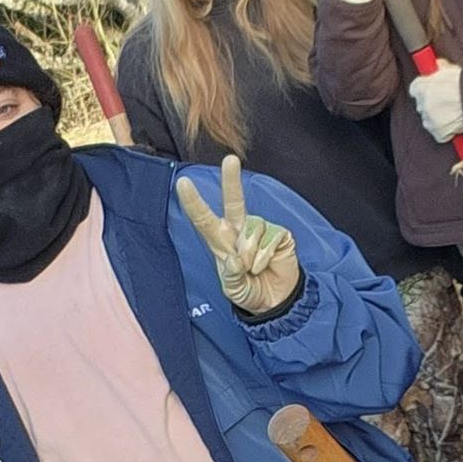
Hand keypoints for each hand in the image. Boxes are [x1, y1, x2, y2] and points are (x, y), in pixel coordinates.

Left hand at [176, 155, 300, 314]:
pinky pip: (270, 239)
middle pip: (234, 201)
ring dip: (251, 254)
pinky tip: (267, 266)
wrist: (276, 302)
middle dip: (232, 180)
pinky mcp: (280, 235)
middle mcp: (239, 230)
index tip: (182, 182)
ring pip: (252, 229)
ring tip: (253, 269)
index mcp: (221, 241)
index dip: (193, 202)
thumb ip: (232, 276)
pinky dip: (265, 257)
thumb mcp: (234, 290)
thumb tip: (236, 259)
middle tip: (230, 159)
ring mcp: (260, 231)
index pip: (204, 220)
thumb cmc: (250, 292)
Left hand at [408, 63, 462, 142]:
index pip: (415, 89)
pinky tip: (455, 123)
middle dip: (431, 104)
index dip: (424, 90)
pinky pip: (439, 134)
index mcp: (421, 87)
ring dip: (437, 118)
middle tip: (446, 102)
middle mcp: (422, 104)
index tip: (431, 91)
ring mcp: (430, 120)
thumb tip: (437, 65)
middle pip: (422, 106)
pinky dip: (446, 131)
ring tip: (452, 113)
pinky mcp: (438, 133)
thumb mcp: (451, 70)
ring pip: (429, 120)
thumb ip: (440, 68)